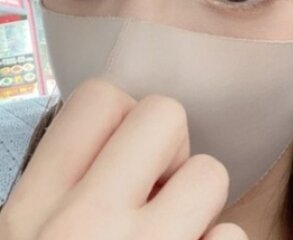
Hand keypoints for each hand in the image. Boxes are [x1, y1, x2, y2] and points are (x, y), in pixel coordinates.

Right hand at [0, 78, 247, 239]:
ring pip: (208, 171)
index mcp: (32, 209)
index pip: (97, 98)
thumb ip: (67, 182)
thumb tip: (120, 133)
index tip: (127, 146)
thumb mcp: (29, 235)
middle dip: (168, 146)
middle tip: (156, 187)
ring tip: (174, 234)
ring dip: (196, 203)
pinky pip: (231, 234)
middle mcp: (82, 227)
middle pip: (163, 112)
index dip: (122, 113)